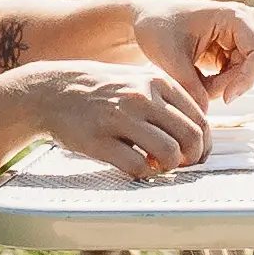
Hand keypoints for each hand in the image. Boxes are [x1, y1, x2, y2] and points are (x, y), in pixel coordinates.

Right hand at [24, 60, 211, 182]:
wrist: (49, 90)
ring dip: (170, 168)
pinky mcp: (99, 140)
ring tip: (158, 167)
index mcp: (156, 82)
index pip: (199, 118)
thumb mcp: (136, 80)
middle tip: (182, 165)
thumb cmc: (98, 89)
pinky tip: (136, 169)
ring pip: (169, 153)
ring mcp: (120, 119)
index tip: (196, 154)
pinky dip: (143, 174)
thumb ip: (165, 100)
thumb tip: (195, 131)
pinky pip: (137, 167)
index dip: (204, 143)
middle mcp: (142, 98)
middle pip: (191, 137)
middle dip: (193, 158)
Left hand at [127, 0, 253, 103]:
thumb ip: (191, 88)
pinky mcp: (232, 50)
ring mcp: (239, 38)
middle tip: (195, 90)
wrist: (147, 19)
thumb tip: (205, 113)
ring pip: (242, 76)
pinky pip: (233, 77)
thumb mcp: (170, 59)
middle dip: (225, 85)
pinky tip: (196, 78)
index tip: (225, 98)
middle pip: (252, 68)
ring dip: (218, 86)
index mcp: (235, 16)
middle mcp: (244, 24)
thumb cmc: (157, 26)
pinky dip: (215, 84)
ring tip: (191, 81)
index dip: (246, 80)